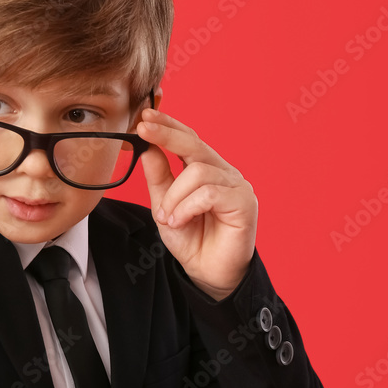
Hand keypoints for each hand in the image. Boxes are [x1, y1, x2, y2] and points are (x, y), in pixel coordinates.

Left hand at [136, 107, 257, 300]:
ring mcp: (236, 185)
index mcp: (206, 168)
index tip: (144, 115)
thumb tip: (146, 147)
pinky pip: (208, 193)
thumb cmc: (191, 238)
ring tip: (168, 218)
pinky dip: (186, 207)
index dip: (168, 125)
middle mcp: (223, 172)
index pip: (188, 138)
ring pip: (197, 172)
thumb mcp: (164, 205)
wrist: (207, 271)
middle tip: (143, 129)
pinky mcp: (244, 202)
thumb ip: (158, 177)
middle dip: (166, 134)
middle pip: (194, 143)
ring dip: (174, 196)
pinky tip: (179, 221)